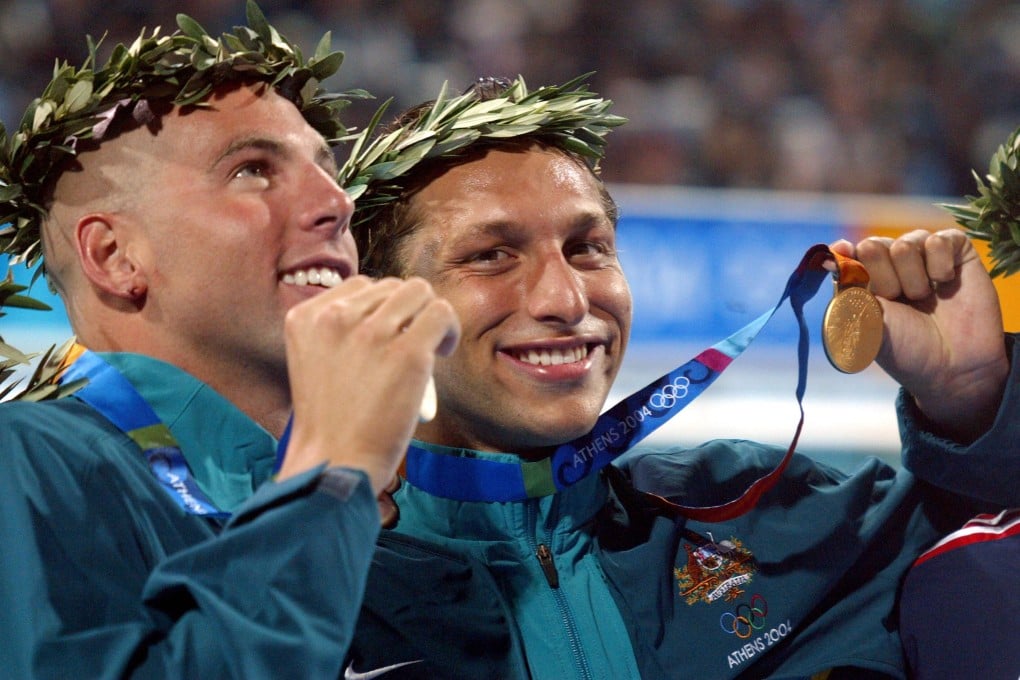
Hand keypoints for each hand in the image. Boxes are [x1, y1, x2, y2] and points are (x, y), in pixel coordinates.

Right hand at [277, 275, 458, 495]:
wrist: (333, 461)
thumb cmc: (330, 423)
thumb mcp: (315, 362)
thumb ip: (340, 331)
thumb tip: (389, 309)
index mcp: (306, 317)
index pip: (358, 286)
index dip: (380, 309)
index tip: (386, 336)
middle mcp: (335, 317)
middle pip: (390, 286)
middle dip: (406, 311)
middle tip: (411, 344)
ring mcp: (371, 332)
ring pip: (418, 292)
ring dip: (428, 315)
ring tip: (430, 345)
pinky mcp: (407, 352)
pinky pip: (440, 313)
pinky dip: (448, 328)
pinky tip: (442, 351)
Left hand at [830, 229, 1007, 441]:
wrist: (954, 368)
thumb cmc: (906, 350)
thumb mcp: (867, 324)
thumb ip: (847, 290)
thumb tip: (827, 259)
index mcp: (864, 280)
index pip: (847, 254)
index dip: (847, 259)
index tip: (854, 272)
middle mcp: (891, 264)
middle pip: (873, 245)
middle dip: (884, 279)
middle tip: (899, 302)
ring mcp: (922, 256)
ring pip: (905, 244)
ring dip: (913, 279)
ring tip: (922, 299)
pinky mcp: (955, 252)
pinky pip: (939, 240)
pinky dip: (940, 265)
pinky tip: (944, 283)